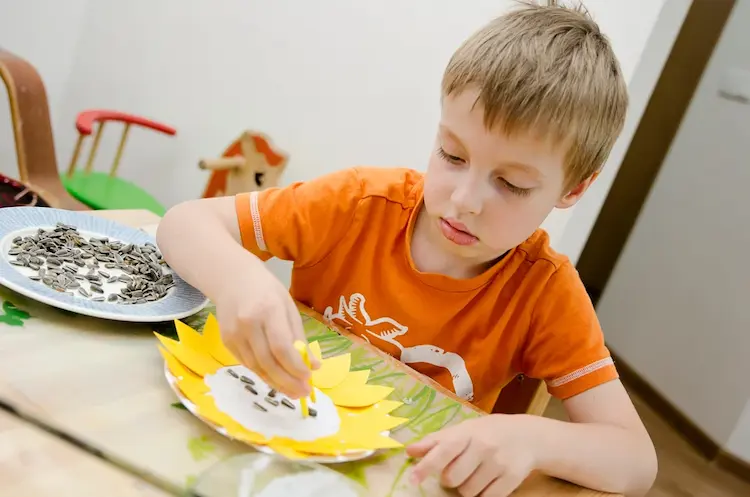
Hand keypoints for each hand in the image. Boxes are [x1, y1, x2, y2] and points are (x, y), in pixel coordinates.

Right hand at [215, 261, 318, 398]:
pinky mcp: (226, 341)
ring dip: (276, 383)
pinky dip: (263, 374)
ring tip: (293, 392)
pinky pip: (247, 363)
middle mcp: (248, 324)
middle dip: (287, 381)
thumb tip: (314, 365)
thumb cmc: (266, 291)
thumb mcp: (288, 307)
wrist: (231, 279)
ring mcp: (234, 334)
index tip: (308, 378)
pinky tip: (276, 380)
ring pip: (256, 367)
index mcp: (268, 310)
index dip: (295, 366)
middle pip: (268, 362)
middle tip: (303, 393)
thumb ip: (299, 337)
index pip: (282, 346)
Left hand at [406, 415, 538, 496]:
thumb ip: (435, 441)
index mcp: (467, 433)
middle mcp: (483, 447)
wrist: (527, 436)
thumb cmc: (487, 433)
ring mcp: (499, 463)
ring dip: (467, 487)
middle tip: (459, 469)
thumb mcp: (462, 430)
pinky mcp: (512, 479)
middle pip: (453, 478)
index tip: (413, 479)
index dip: (427, 465)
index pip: (444, 450)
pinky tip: (488, 481)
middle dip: (450, 478)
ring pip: (468, 492)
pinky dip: (483, 494)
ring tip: (475, 473)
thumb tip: (409, 450)